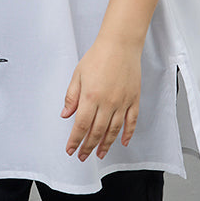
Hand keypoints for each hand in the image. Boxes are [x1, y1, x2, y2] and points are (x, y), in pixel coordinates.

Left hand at [61, 35, 141, 160]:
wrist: (120, 44)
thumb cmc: (98, 56)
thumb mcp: (78, 74)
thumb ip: (71, 96)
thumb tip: (65, 114)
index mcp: (90, 96)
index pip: (81, 125)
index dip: (75, 140)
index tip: (71, 149)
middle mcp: (107, 103)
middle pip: (96, 132)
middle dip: (88, 147)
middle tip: (83, 156)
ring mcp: (122, 102)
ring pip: (114, 130)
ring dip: (106, 144)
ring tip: (100, 154)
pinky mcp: (134, 99)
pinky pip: (132, 121)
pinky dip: (127, 134)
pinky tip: (123, 142)